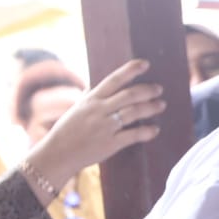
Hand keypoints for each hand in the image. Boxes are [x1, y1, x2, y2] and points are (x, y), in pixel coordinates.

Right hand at [24, 59, 165, 191]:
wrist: (58, 154)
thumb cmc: (67, 131)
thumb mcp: (78, 109)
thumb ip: (92, 98)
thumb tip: (100, 87)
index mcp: (91, 99)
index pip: (114, 79)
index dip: (131, 70)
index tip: (145, 64)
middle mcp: (98, 110)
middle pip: (129, 95)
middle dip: (147, 90)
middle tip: (159, 89)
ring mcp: (105, 126)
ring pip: (133, 112)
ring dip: (150, 108)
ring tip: (161, 105)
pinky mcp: (110, 143)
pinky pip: (133, 135)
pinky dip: (146, 132)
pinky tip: (155, 130)